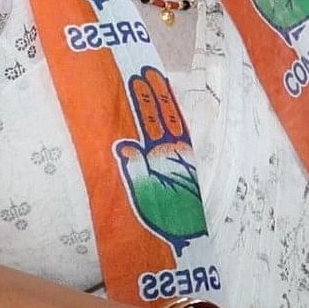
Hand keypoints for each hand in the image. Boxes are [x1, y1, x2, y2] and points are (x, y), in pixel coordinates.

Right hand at [113, 62, 207, 247]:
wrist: (183, 236)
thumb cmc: (164, 217)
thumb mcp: (146, 194)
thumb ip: (135, 169)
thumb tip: (125, 143)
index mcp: (162, 154)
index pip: (153, 118)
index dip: (147, 97)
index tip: (142, 75)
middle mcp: (169, 151)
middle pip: (160, 116)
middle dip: (152, 94)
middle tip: (144, 71)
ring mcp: (173, 158)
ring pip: (165, 124)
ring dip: (159, 104)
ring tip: (152, 83)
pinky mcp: (175, 168)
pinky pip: (169, 139)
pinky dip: (164, 124)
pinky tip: (160, 118)